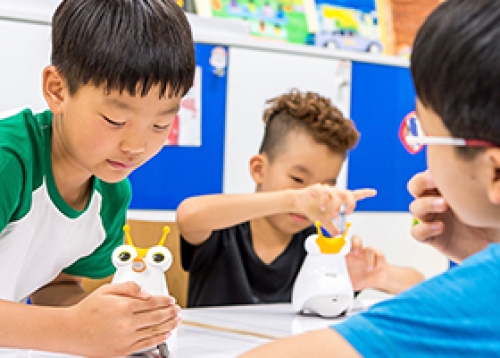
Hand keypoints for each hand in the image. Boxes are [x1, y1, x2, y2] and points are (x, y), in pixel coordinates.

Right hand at [65, 282, 179, 356]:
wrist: (70, 331)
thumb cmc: (87, 310)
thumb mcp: (107, 290)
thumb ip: (129, 288)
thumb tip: (147, 292)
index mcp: (124, 306)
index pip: (152, 302)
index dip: (165, 300)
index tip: (171, 300)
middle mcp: (126, 323)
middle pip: (157, 317)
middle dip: (170, 312)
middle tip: (177, 309)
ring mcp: (125, 338)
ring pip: (154, 331)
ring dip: (169, 325)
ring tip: (176, 320)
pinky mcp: (123, 351)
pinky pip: (146, 345)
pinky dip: (159, 339)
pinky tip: (166, 334)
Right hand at [292, 184, 375, 235]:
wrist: (298, 202)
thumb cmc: (313, 209)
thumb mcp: (324, 221)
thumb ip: (332, 227)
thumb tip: (337, 236)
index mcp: (338, 198)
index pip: (353, 194)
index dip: (364, 193)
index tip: (374, 192)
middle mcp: (333, 192)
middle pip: (347, 193)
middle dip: (349, 203)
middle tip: (347, 213)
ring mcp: (325, 190)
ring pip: (335, 193)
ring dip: (336, 205)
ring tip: (333, 215)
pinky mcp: (316, 189)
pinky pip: (322, 193)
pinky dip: (324, 201)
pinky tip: (322, 209)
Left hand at [345, 235, 388, 290]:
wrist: (376, 280)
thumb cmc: (362, 278)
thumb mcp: (351, 281)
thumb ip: (344, 282)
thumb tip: (337, 286)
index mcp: (350, 256)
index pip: (345, 244)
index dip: (342, 245)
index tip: (343, 253)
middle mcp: (360, 252)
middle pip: (356, 239)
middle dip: (356, 244)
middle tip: (355, 253)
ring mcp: (369, 254)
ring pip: (369, 248)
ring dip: (369, 259)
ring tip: (369, 269)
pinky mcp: (379, 257)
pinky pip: (379, 254)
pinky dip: (378, 261)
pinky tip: (376, 268)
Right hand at [408, 170, 495, 261]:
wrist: (492, 244)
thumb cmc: (492, 218)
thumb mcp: (491, 200)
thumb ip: (487, 187)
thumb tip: (491, 180)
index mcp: (445, 189)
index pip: (428, 175)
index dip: (429, 171)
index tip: (440, 170)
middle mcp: (435, 202)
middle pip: (415, 187)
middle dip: (421, 182)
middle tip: (435, 181)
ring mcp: (431, 220)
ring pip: (414, 208)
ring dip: (426, 204)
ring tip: (444, 205)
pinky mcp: (431, 238)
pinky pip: (416, 232)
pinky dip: (424, 228)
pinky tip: (440, 228)